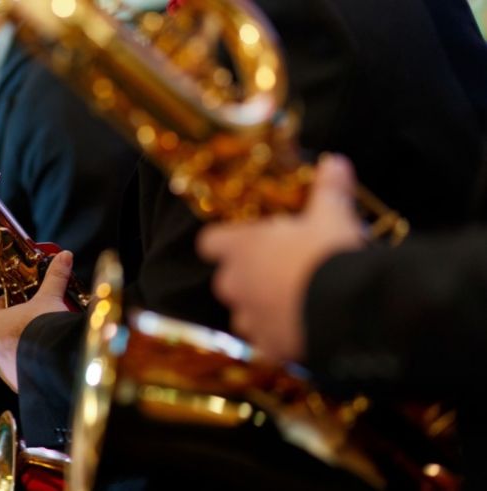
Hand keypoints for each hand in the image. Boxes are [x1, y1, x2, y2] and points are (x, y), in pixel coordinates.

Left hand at [0, 251, 73, 391]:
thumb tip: (64, 255)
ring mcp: (1, 367)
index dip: (6, 302)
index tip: (19, 300)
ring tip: (40, 342)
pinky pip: (16, 371)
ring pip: (6, 353)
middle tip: (34, 320)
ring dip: (19, 347)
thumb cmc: (45, 327)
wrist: (54, 361)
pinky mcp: (13, 382)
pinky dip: (25, 365)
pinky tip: (41, 360)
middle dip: (14, 326)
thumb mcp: (51, 298)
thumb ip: (55, 277)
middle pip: (0, 331)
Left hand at [197, 155, 363, 361]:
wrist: (350, 309)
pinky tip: (303, 332)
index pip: (210, 242)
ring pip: (244, 315)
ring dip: (261, 309)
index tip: (245, 239)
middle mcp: (236, 285)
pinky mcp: (271, 349)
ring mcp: (250, 320)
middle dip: (248, 276)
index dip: (225, 241)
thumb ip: (328, 189)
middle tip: (281, 269)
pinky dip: (280, 339)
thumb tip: (333, 161)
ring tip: (294, 302)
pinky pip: (267, 344)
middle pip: (227, 280)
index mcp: (241, 248)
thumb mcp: (332, 214)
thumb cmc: (330, 253)